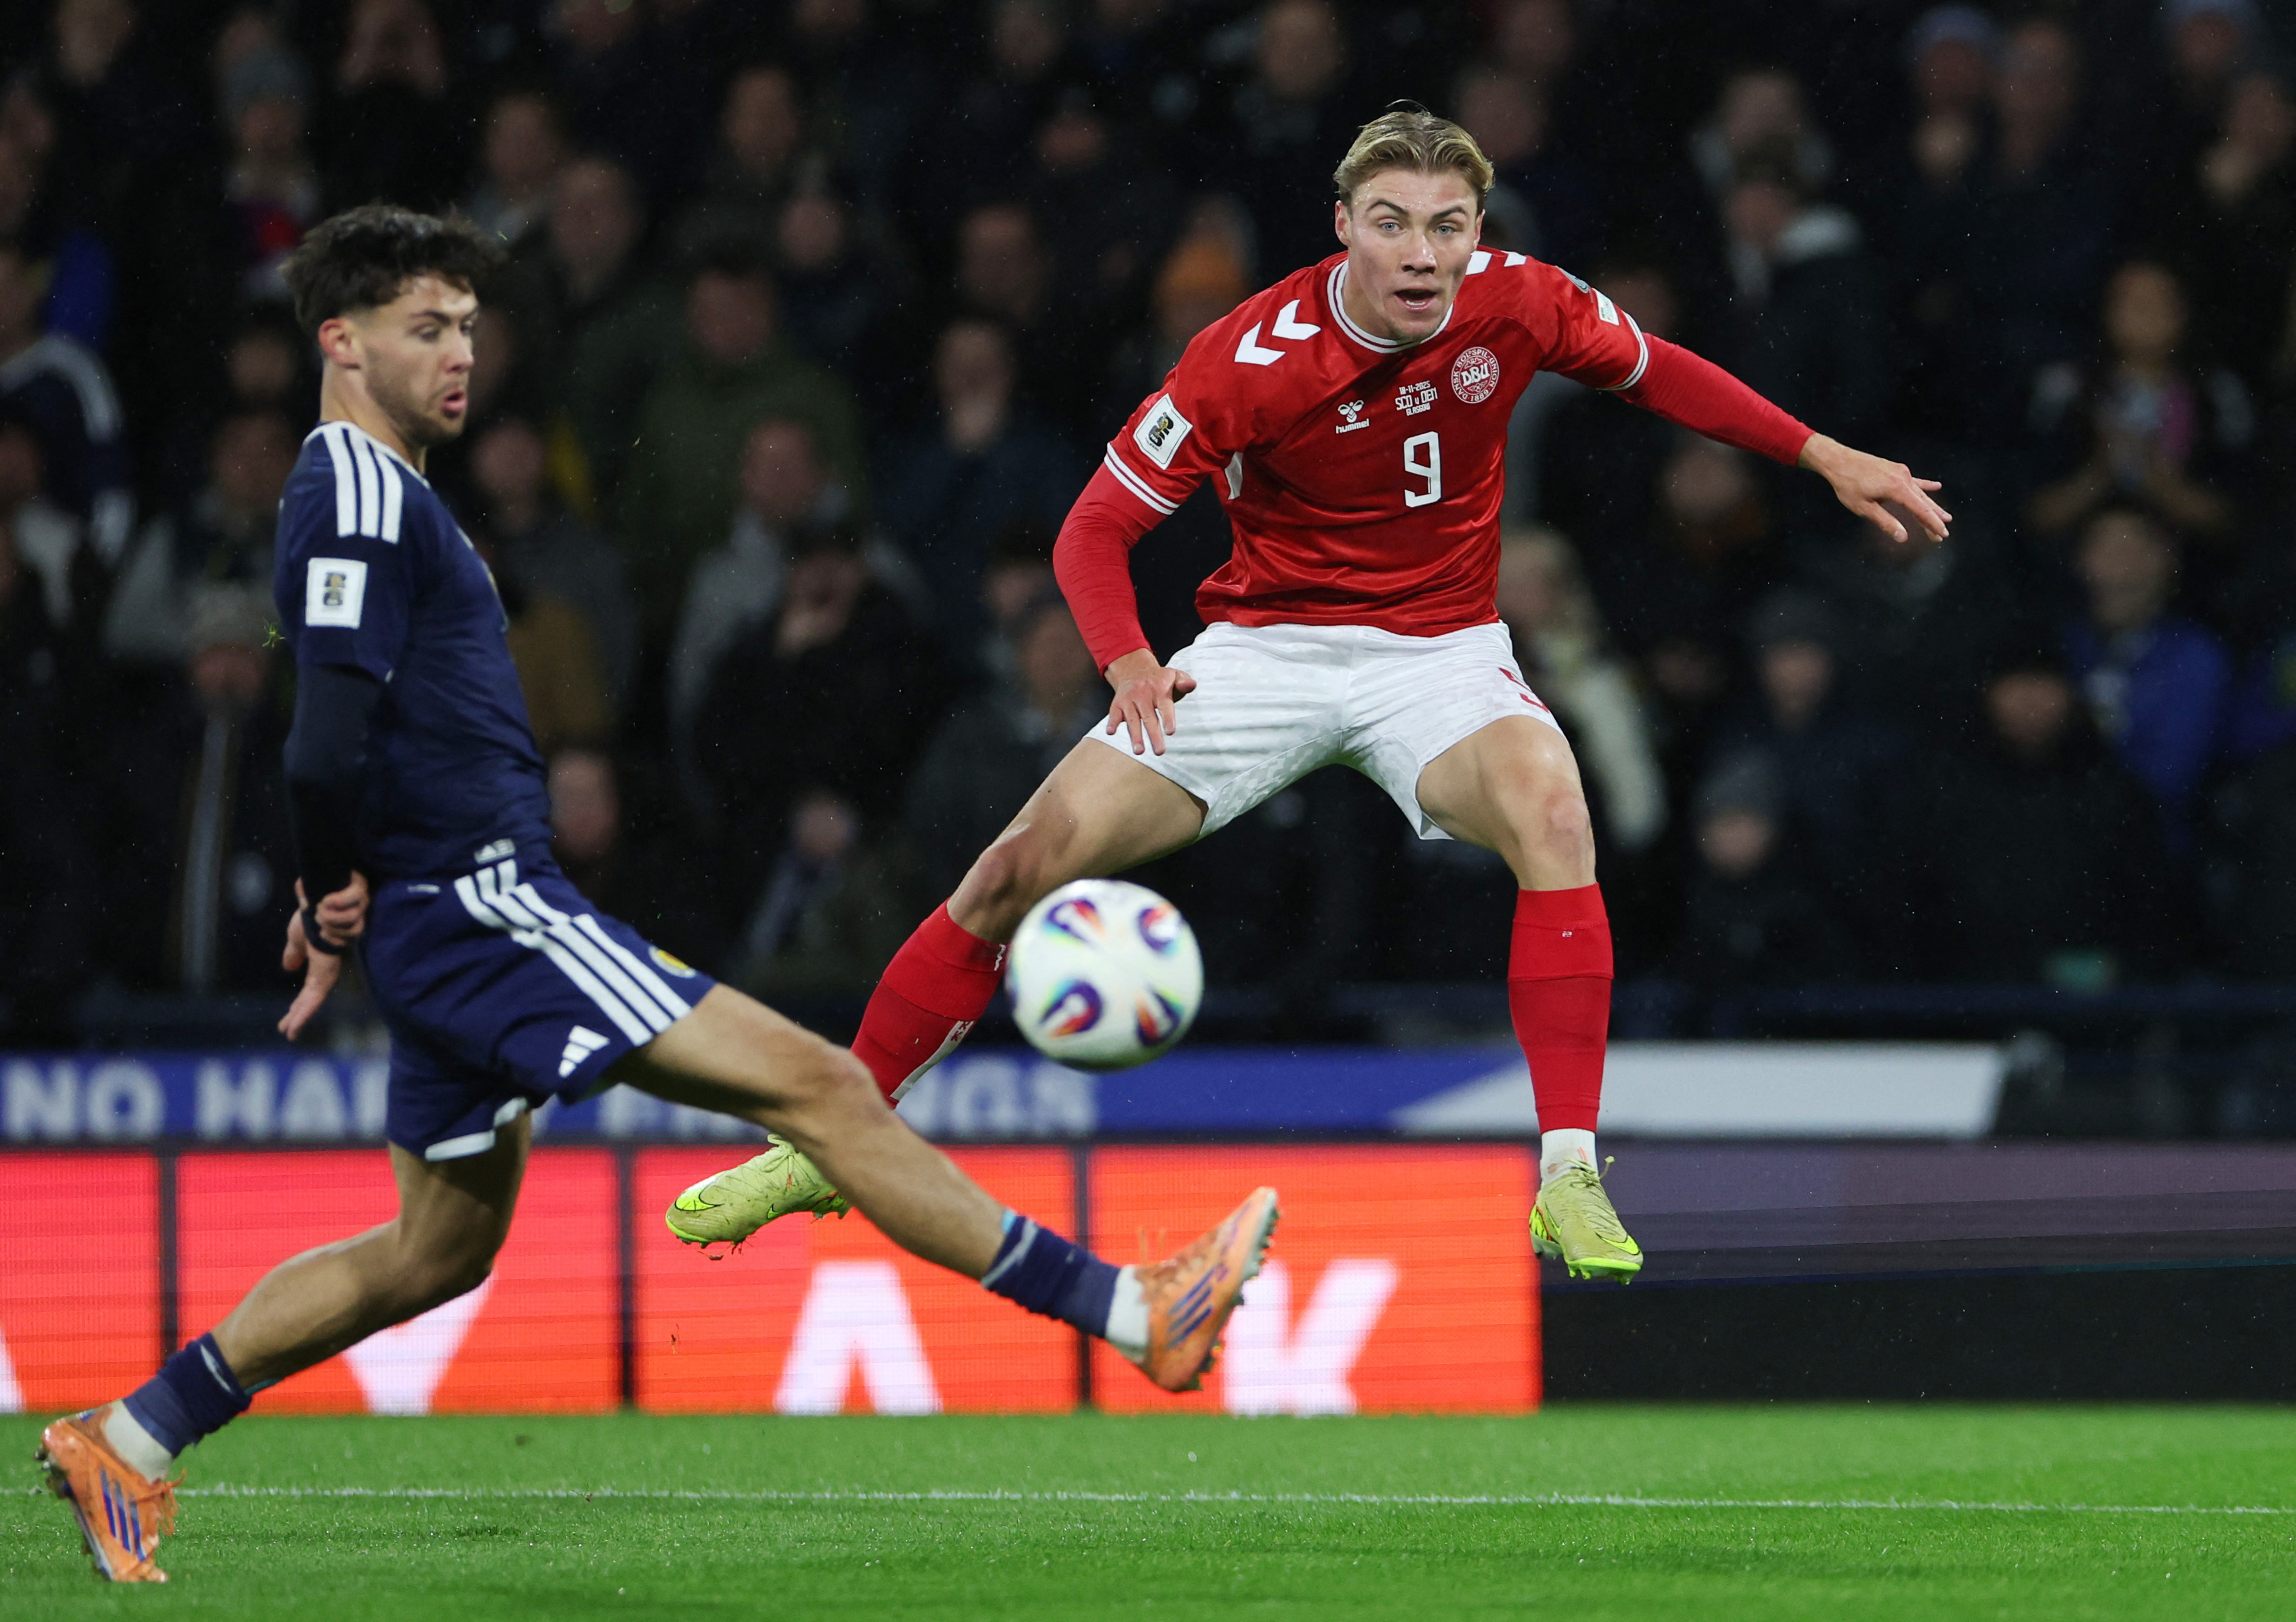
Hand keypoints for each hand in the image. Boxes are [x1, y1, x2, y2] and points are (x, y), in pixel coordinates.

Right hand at [278, 873, 368, 1041]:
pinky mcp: (360, 912)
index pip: (313, 991)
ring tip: (323, 906)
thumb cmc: (313, 908)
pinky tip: (333, 896)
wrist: (328, 881)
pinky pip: (343, 911)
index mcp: (325, 959)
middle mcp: (342, 950)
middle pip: (321, 987)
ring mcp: (354, 933)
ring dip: (326, 916)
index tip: (288, 1032)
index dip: (302, 1011)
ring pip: (338, 932)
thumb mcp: (298, 933)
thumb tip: (290, 967)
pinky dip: (335, 900)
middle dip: (303, 1010)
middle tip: (288, 1031)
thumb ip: (296, 951)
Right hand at [1101, 648, 1195, 755]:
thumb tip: (1192, 685)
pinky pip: (1114, 713)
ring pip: (1132, 719)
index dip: (1168, 719)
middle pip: (1149, 717)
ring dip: (1135, 736)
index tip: (1170, 732)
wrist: (1133, 669)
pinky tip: (1111, 732)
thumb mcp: (1174, 675)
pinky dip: (1112, 722)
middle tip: (1159, 751)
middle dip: (1154, 735)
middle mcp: (1143, 694)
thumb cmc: (1158, 679)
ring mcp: (1129, 699)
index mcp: (1159, 689)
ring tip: (1139, 751)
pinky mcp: (1117, 703)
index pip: (1165, 706)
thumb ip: (1184, 682)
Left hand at [1799, 433, 1951, 544]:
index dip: (1932, 524)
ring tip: (1945, 516)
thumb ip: (1885, 522)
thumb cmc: (1848, 485)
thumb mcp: (1864, 508)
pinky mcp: (1895, 469)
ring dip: (1931, 505)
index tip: (1942, 534)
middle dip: (1933, 519)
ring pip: (1920, 493)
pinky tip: (1936, 486)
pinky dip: (1925, 485)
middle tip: (1943, 533)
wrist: (1838, 460)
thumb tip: (1903, 536)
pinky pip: (1913, 480)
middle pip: (1922, 502)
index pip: (1920, 510)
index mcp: (1897, 488)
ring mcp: (1901, 472)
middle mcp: (1903, 478)